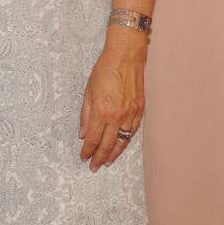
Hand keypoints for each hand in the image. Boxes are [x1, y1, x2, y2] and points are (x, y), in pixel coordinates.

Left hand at [79, 30, 146, 170]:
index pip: (93, 138)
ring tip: (107, 162)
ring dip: (113, 154)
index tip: (84, 157)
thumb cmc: (104, 70)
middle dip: (100, 157)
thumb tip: (83, 134)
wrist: (125, 58)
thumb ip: (86, 114)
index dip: (88, 150)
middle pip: (107, 144)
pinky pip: (132, 133)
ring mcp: (130, 115)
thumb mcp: (88, 91)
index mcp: (101, 111)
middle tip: (94, 166)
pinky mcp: (139, 112)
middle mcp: (117, 116)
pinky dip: (125, 142)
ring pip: (122, 142)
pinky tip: (120, 147)